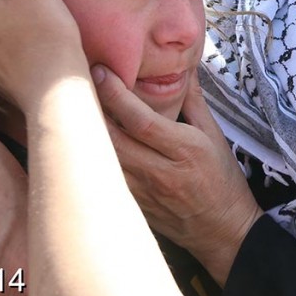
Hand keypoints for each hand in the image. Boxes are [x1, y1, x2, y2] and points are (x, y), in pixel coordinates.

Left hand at [95, 67, 261, 285]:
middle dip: (92, 107)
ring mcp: (143, 192)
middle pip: (113, 139)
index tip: (101, 71)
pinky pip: (104, 177)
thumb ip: (194, 99)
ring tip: (73, 105)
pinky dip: (92, 156)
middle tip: (76, 81)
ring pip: (103, 160)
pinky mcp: (132, 204)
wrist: (222, 231)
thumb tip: (183, 65)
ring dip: (86, 132)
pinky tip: (82, 138)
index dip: (116, 95)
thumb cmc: (221, 180)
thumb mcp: (213, 136)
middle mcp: (160, 172)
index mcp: (184, 150)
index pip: (140, 121)